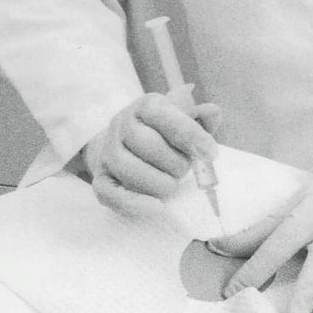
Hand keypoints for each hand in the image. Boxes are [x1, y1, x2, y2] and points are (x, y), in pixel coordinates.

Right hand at [84, 93, 220, 212]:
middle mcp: (121, 125)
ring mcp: (107, 152)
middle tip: (185, 169)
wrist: (124, 145)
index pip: (161, 114)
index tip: (211, 153)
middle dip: (175, 163)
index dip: (188, 133)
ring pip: (129, 169)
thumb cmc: (164, 135)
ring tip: (172, 184)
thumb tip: (212, 112)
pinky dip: (135, 203)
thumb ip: (201, 117)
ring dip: (160, 183)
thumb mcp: (184, 120)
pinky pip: (110, 193)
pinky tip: (158, 206)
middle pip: (147, 144)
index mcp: (145, 107)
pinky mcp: (100, 179)